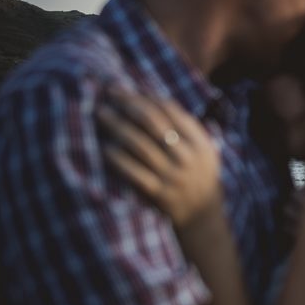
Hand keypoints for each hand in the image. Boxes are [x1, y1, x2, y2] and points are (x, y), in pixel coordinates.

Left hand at [97, 88, 221, 227]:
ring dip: (118, 126)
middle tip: (108, 95)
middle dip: (128, 105)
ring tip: (102, 114)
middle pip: (153, 123)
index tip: (124, 89)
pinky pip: (134, 172)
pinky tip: (106, 146)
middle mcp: (187, 156)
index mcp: (199, 141)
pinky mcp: (159, 193)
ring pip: (140, 145)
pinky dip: (118, 158)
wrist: (203, 214)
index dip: (144, 96)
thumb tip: (148, 96)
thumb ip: (184, 126)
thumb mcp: (203, 148)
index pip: (170, 110)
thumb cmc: (197, 173)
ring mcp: (173, 176)